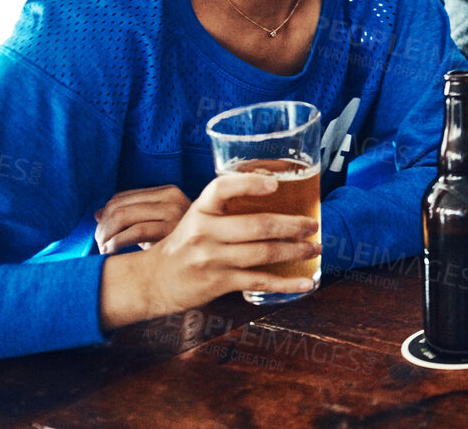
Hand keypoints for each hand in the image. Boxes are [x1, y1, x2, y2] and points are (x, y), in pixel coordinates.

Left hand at [95, 185, 189, 252]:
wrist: (207, 254)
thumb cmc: (179, 243)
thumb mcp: (154, 224)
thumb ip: (129, 215)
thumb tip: (96, 213)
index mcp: (167, 192)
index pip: (121, 197)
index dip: (104, 216)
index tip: (101, 235)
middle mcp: (171, 197)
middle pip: (118, 206)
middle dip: (102, 227)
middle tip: (99, 244)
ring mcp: (173, 211)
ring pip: (122, 216)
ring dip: (105, 235)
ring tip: (103, 249)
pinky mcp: (172, 228)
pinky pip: (135, 231)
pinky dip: (116, 242)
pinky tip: (110, 251)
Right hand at [123, 173, 319, 317]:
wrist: (153, 281)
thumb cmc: (185, 244)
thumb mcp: (198, 217)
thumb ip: (227, 206)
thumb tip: (275, 192)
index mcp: (200, 210)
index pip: (222, 188)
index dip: (249, 184)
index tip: (275, 184)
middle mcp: (205, 233)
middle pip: (257, 225)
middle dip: (293, 225)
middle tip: (313, 224)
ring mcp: (212, 259)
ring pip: (264, 253)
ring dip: (296, 251)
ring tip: (314, 247)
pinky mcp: (219, 283)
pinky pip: (259, 282)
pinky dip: (286, 283)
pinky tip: (305, 282)